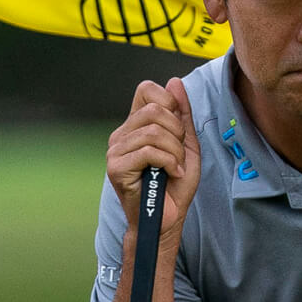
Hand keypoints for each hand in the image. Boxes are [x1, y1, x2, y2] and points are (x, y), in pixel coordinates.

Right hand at [106, 78, 200, 237]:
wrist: (167, 219)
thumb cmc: (175, 186)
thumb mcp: (186, 145)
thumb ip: (181, 114)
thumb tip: (174, 82)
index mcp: (135, 125)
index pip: (146, 89)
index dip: (168, 101)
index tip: (178, 128)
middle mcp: (121, 135)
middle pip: (155, 109)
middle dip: (177, 133)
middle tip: (179, 155)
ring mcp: (116, 151)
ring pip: (154, 131)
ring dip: (175, 152)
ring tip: (176, 168)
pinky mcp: (117, 168)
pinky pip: (149, 151)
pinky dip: (169, 163)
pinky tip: (171, 175)